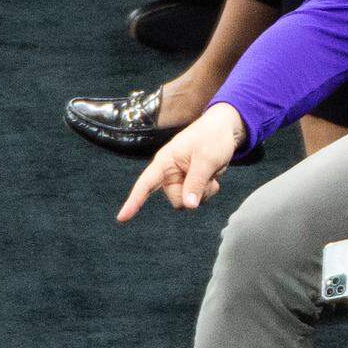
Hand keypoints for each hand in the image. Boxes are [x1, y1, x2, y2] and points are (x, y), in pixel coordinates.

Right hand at [116, 102, 245, 221]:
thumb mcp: (207, 159)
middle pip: (176, 200)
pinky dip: (208, 191)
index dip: (134, 201)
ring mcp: (180, 178)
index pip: (145, 184)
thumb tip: (188, 206)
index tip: (122, 218)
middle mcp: (169, 172)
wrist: (226, 128)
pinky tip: (213, 177)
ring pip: (187, 201)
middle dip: (193, 194)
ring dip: (203, 193)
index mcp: (165, 161)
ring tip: (210, 173)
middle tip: (207, 175)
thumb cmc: (213, 137)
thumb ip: (196, 183)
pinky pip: (197, 198)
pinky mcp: (191, 182)